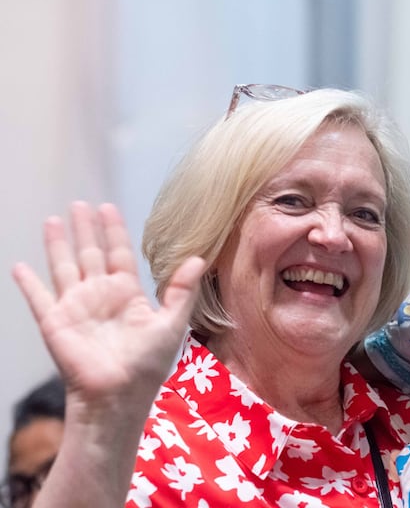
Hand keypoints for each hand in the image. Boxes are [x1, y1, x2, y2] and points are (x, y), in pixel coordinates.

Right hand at [12, 201, 204, 417]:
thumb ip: (182, 290)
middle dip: (85, 229)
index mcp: (126, 294)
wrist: (119, 396)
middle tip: (79, 204)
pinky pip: (39, 298)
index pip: (118, 254)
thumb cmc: (148, 364)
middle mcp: (99, 295)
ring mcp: (76, 307)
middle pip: (90, 253)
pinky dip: (29, 283)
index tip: (108, 208)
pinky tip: (20, 266)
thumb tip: (198, 258)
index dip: (113, 231)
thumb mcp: (172, 323)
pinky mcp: (55, 322)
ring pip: (64, 267)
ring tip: (53, 219)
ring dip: (58, 244)